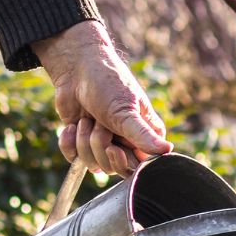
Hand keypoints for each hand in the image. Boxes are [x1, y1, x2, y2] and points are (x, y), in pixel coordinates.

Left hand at [32, 20, 170, 178]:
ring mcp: (103, 144)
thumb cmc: (108, 84)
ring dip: (83, 138)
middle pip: (112, 167)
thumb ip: (143, 135)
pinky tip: (72, 124)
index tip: (113, 147)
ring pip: (91, 163)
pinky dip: (68, 141)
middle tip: (99, 121)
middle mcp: (126, 143)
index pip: (137, 167)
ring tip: (86, 118)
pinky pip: (73, 158)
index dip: (122, 161)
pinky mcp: (82, 141)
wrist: (76, 68)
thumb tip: (167, 151)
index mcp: (144, 137)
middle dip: (99, 144)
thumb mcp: (126, 111)